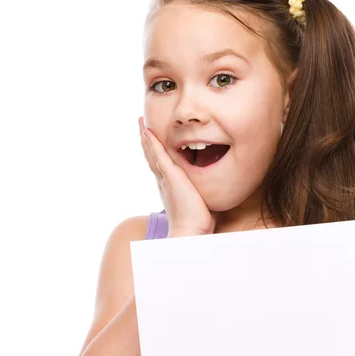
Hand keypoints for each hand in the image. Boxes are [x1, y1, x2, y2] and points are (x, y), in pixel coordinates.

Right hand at [139, 116, 216, 236]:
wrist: (190, 232)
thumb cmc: (197, 222)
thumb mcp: (200, 202)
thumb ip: (202, 193)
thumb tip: (213, 193)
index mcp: (170, 186)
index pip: (161, 164)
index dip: (156, 152)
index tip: (153, 141)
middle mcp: (164, 181)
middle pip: (152, 156)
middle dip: (147, 141)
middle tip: (142, 125)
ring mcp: (165, 178)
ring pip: (152, 153)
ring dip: (146, 137)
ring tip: (141, 122)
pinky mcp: (170, 176)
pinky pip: (159, 155)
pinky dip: (153, 143)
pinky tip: (148, 131)